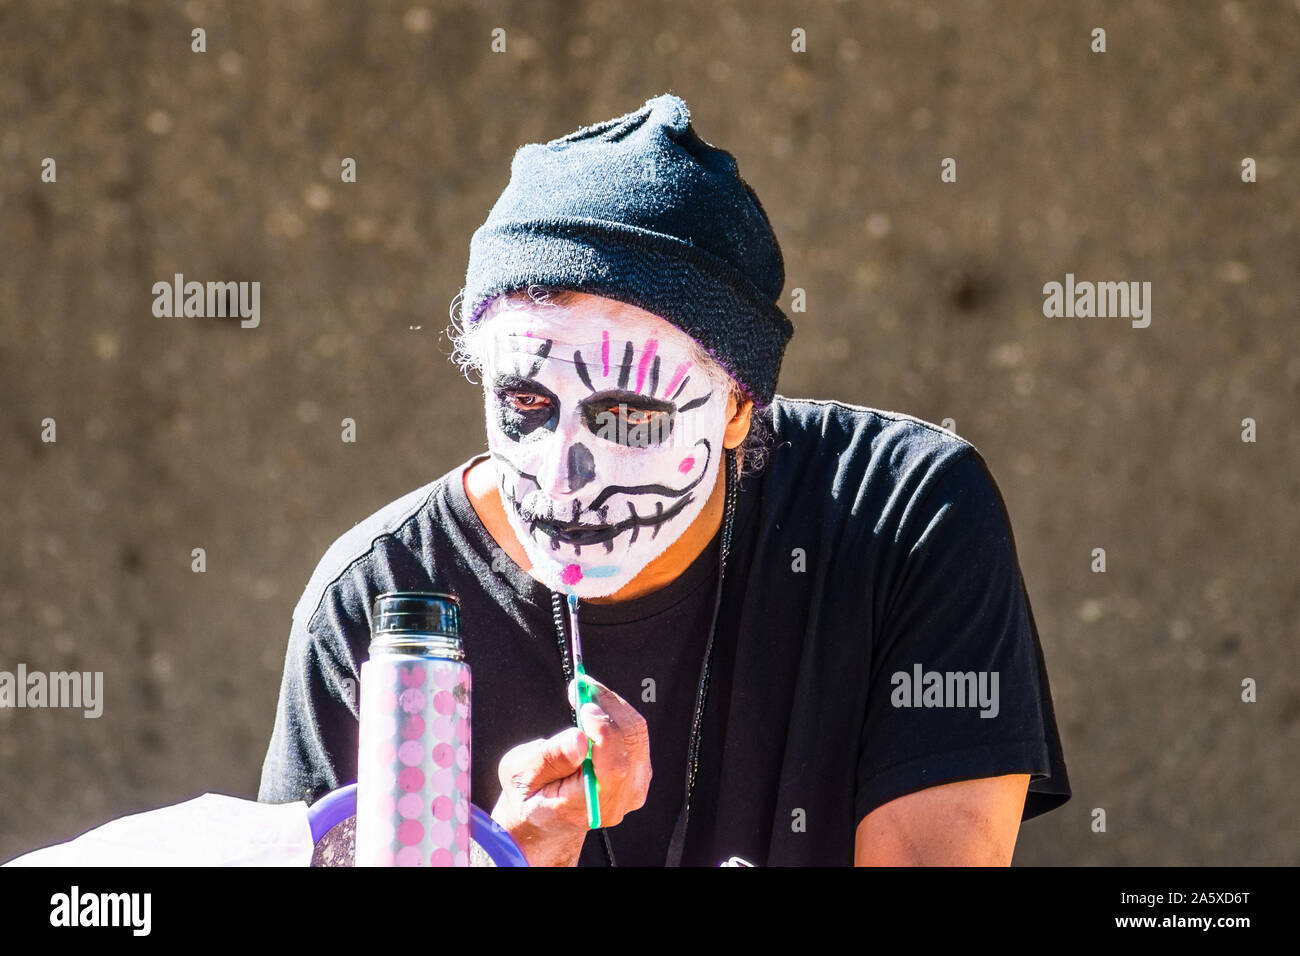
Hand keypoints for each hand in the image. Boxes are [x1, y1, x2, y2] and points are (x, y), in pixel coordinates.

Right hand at [490, 675, 651, 865]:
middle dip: (607, 705)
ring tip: (585, 693)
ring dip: (612, 706)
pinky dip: (616, 714)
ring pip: (636, 733)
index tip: (584, 705)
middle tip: (582, 686)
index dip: (604, 730)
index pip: (614, 767)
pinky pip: (636, 734)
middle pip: (630, 742)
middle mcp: (619, 799)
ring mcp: (633, 786)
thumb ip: (550, 758)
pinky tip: (595, 708)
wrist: (546, 819)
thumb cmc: (530, 798)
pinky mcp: (638, 772)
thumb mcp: (521, 775)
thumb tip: (578, 739)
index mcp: (588, 806)